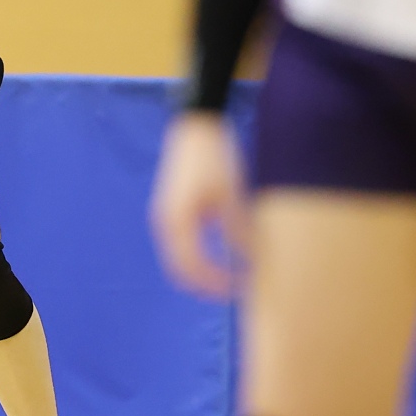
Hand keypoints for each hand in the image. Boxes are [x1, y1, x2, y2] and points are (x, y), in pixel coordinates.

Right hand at [150, 109, 249, 299]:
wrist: (196, 126)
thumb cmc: (214, 158)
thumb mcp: (231, 195)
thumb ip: (237, 230)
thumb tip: (250, 258)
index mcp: (176, 222)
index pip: (192, 268)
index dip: (216, 283)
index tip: (241, 286)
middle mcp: (165, 223)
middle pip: (180, 269)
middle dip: (206, 284)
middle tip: (235, 289)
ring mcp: (166, 216)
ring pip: (180, 258)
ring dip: (202, 270)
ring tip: (231, 275)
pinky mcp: (172, 209)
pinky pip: (183, 243)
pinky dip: (199, 255)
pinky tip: (223, 255)